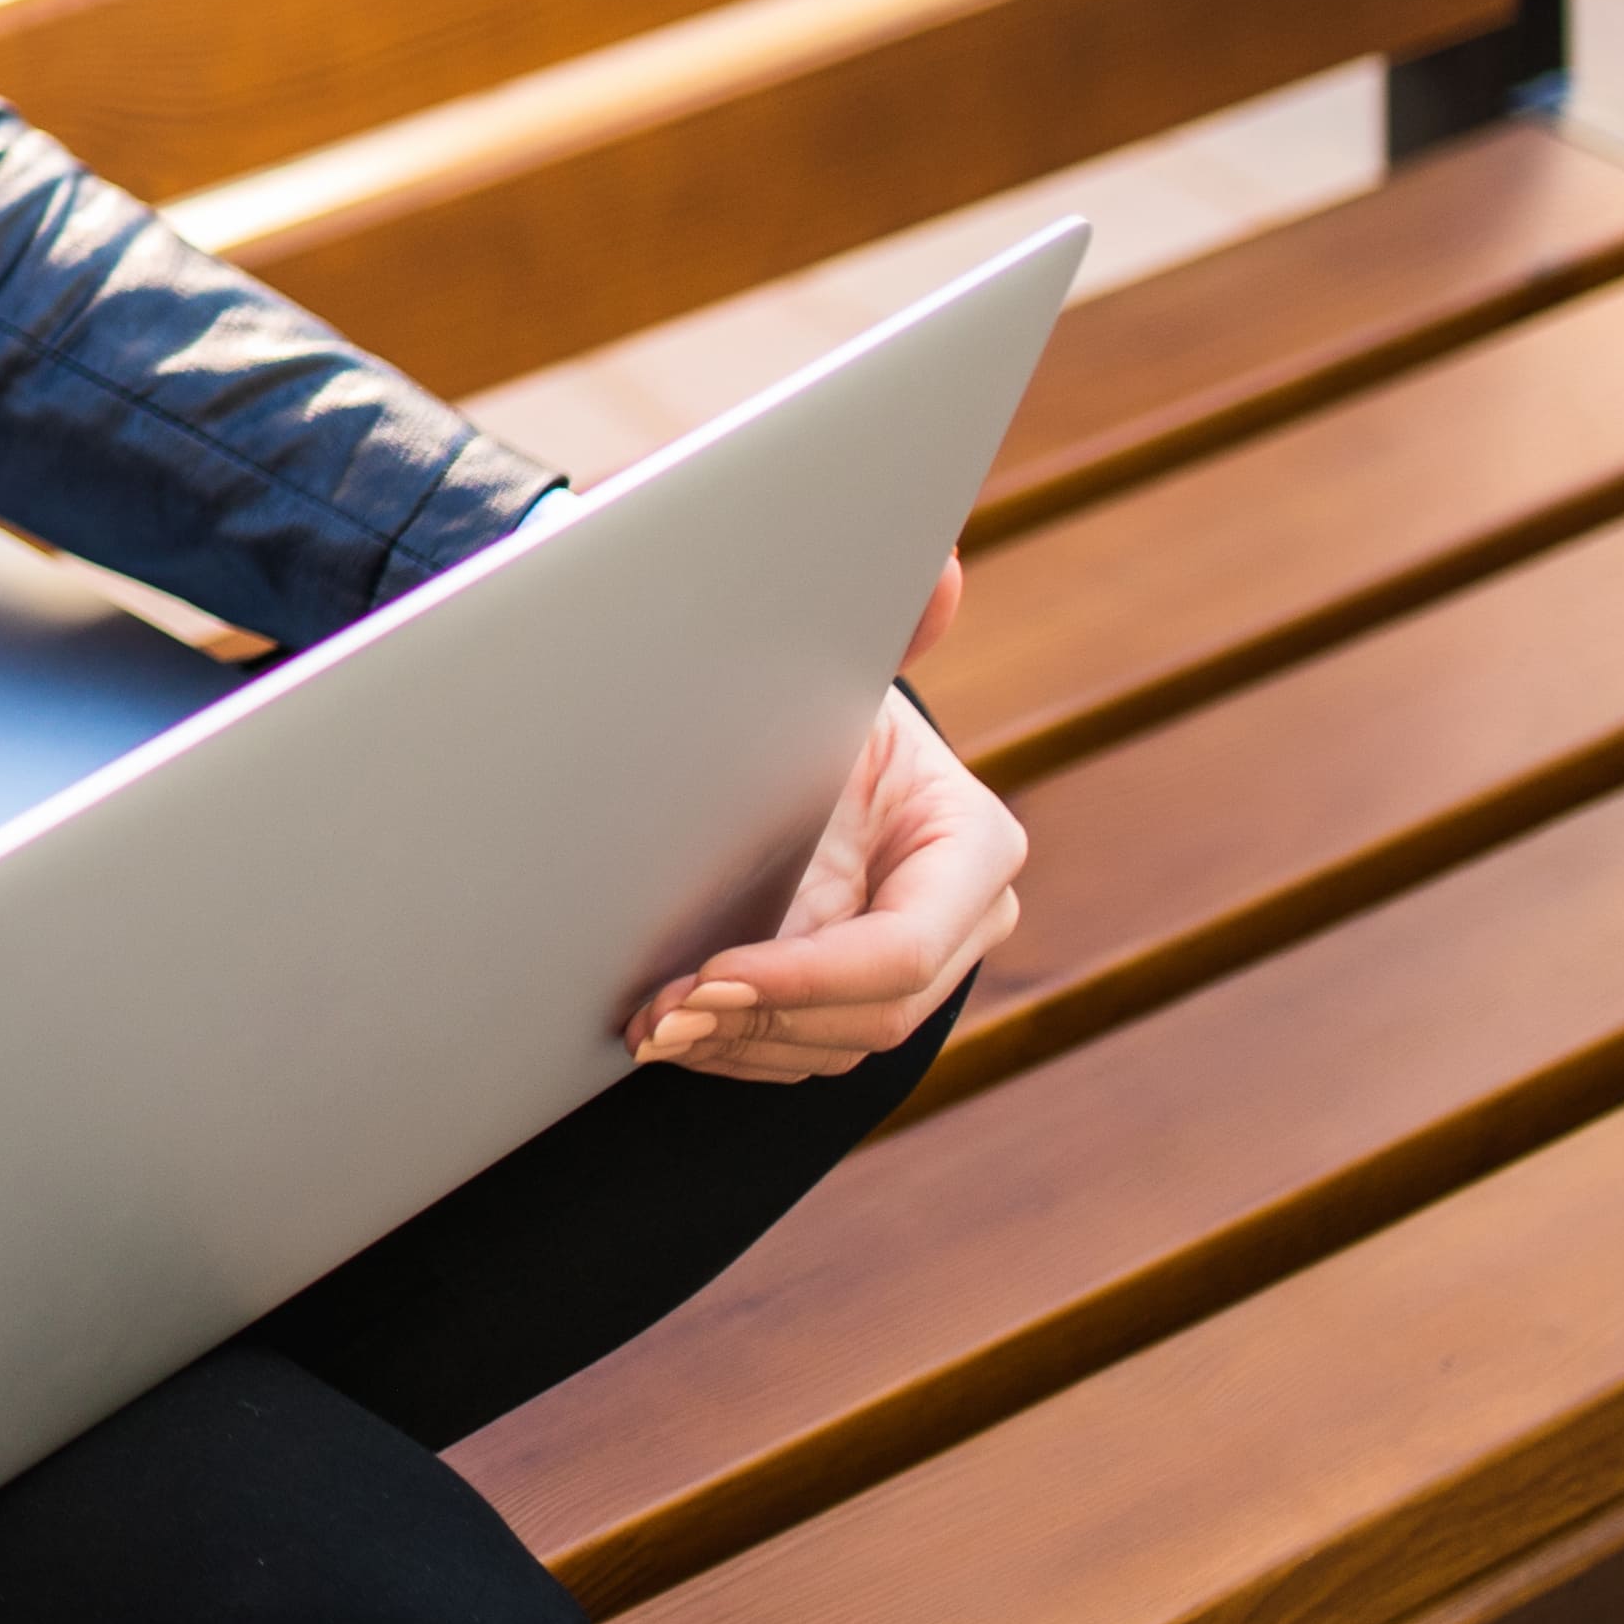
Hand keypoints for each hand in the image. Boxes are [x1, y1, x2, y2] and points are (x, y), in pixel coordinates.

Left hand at [632, 556, 1022, 1080]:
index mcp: (971, 844)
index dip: (809, 976)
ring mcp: (916, 970)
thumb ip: (891, 621)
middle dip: (765, 1021)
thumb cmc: (808, 694)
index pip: (905, 948)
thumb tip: (940, 571)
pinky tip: (670, 1030)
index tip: (714, 974)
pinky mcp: (858, 1001)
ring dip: (738, 1046)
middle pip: (874, 1014)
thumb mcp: (836, 663)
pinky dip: (736, 1051)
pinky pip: (806, 1053)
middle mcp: (963, 918)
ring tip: (652, 1024)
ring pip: (835, 1046)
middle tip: (665, 1013)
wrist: (782, 732)